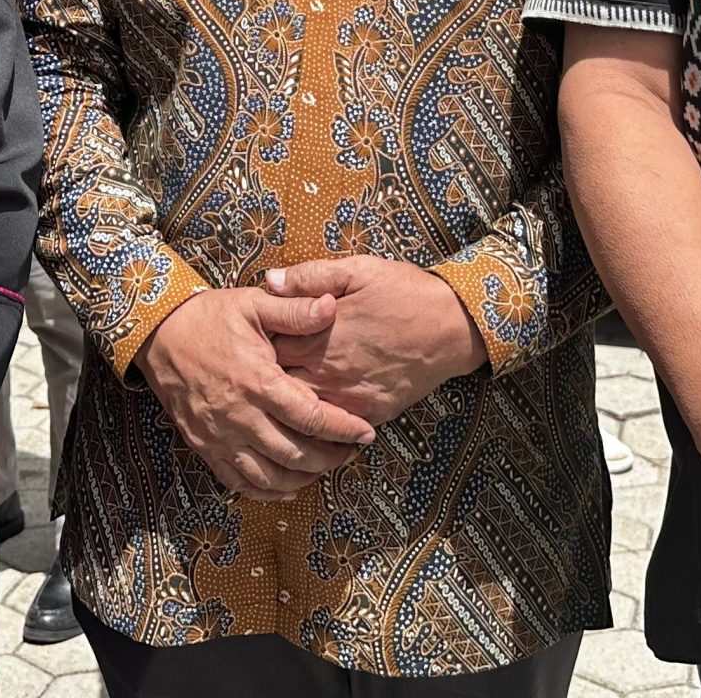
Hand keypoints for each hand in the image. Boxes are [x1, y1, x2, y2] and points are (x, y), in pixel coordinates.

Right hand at [135, 286, 376, 498]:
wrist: (159, 334)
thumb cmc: (210, 318)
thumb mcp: (253, 304)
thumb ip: (294, 310)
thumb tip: (332, 306)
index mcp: (257, 381)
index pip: (310, 416)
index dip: (343, 429)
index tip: (366, 432)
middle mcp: (240, 416)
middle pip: (296, 454)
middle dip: (331, 458)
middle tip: (351, 451)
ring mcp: (220, 437)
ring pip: (270, 477)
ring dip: (304, 478)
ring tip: (325, 466)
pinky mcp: (204, 447)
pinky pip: (239, 483)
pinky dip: (267, 492)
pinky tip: (288, 486)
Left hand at [263, 257, 486, 424]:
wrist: (454, 327)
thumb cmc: (405, 293)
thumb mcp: (359, 270)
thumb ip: (312, 276)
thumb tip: (269, 280)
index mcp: (320, 335)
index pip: (267, 346)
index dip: (253, 343)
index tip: (246, 338)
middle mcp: (329, 372)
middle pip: (276, 386)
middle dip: (262, 379)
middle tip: (251, 371)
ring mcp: (348, 398)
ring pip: (299, 414)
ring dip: (284, 406)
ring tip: (270, 398)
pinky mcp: (369, 414)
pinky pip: (332, 430)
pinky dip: (314, 427)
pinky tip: (304, 419)